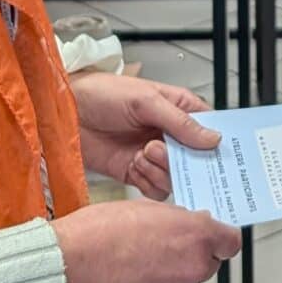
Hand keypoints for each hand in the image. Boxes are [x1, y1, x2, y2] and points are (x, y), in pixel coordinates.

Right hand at [53, 201, 239, 282]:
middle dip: (192, 254)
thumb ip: (173, 220)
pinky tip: (127, 279)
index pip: (231, 241)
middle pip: (208, 263)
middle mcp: (191, 268)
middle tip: (164, 244)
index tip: (211, 235)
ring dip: (171, 274)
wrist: (65, 269)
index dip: (219, 237)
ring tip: (137, 261)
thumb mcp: (143, 208)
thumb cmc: (97, 233)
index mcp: (194, 235)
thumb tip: (183, 226)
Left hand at [71, 74, 218, 201]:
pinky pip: (155, 189)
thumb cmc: (103, 94)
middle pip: (195, 160)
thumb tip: (213, 138)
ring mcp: (153, 155)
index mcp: (178, 110)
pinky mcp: (136, 172)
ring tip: (142, 154)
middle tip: (160, 150)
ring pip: (176, 177)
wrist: (67, 113)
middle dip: (182, 161)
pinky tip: (134, 166)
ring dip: (160, 170)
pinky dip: (147, 182)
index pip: (208, 130)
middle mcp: (168, 134)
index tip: (215, 155)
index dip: (214, 144)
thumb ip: (180, 122)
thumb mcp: (146, 100)